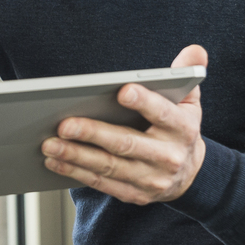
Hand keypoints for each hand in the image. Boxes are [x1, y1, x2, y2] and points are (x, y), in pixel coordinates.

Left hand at [42, 44, 208, 204]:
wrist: (189, 174)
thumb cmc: (178, 128)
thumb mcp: (189, 101)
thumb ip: (187, 74)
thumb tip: (194, 51)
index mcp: (182, 129)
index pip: (163, 113)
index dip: (144, 102)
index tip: (121, 90)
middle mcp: (168, 156)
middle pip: (127, 143)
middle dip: (93, 134)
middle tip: (64, 124)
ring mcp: (151, 178)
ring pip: (109, 166)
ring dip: (76, 156)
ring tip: (50, 144)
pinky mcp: (135, 194)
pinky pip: (102, 183)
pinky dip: (76, 172)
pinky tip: (55, 161)